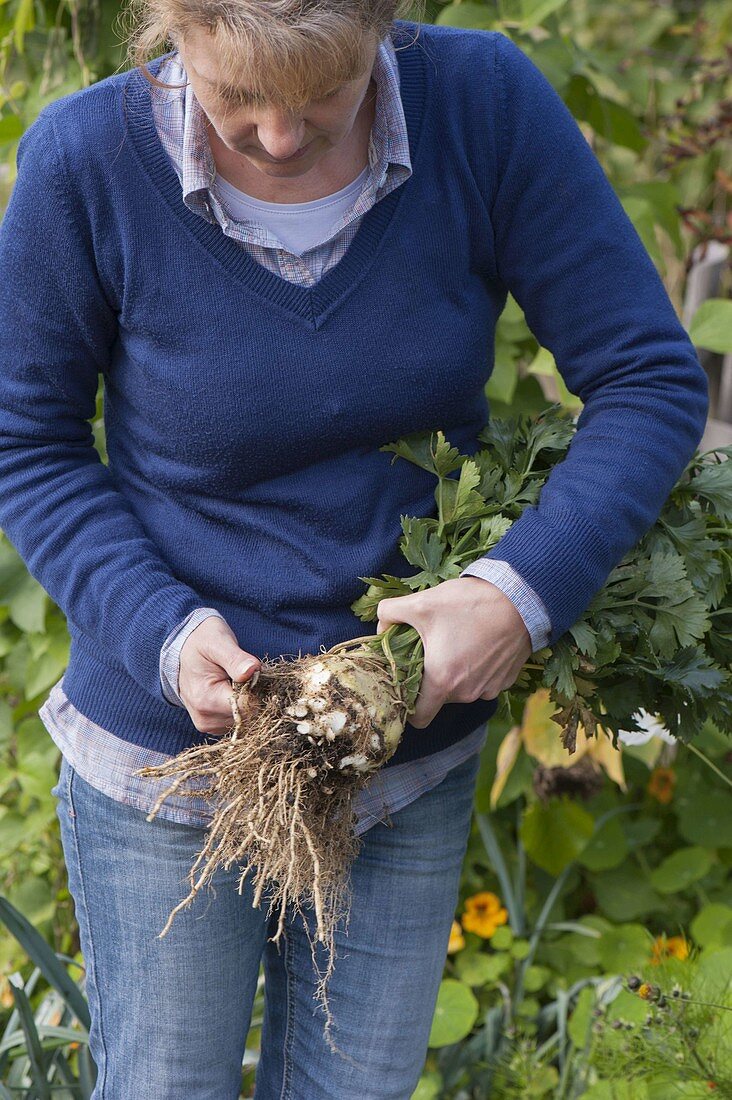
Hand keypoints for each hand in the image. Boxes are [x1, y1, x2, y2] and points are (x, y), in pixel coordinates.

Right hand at [178, 615, 260, 735]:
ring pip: (246, 719)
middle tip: (240, 672)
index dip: (257, 688)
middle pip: (248, 714)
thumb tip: (252, 670)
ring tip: (233, 679)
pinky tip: (232, 689)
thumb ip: (236, 659)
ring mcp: (209, 725)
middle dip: (253, 694)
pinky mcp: (214, 726)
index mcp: (206, 700)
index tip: (251, 671)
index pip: (247, 706)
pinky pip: (240, 720)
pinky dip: (241, 706)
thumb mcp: (218, 643)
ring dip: (248, 700)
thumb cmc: (203, 644)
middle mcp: (206, 719)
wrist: (184, 651)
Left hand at [376, 576, 532, 728]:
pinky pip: (483, 682)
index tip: (407, 686)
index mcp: (442, 682)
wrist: (521, 598)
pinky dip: (478, 669)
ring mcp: (489, 688)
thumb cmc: (470, 603)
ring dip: (457, 673)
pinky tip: (479, 643)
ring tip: (457, 642)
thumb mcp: (422, 602)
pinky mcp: (506, 681)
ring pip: (463, 689)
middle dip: (433, 679)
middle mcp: (467, 693)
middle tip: (431, 650)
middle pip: (440, 698)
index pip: (419, 718)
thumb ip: (389, 613)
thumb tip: (380, 626)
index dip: (409, 706)